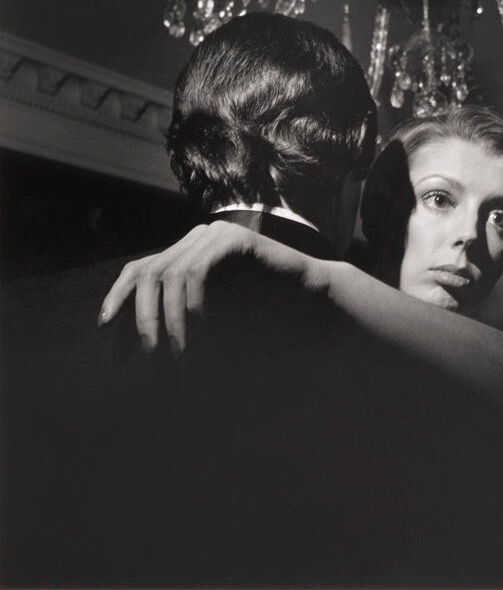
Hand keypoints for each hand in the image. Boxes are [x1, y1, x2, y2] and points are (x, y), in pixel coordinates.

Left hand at [98, 220, 326, 355]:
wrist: (310, 299)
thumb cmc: (264, 313)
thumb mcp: (211, 319)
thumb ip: (180, 320)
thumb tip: (138, 344)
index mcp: (189, 252)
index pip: (141, 268)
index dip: (117, 296)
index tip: (103, 327)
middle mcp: (199, 237)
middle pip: (149, 271)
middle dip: (141, 318)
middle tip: (148, 356)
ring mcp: (217, 234)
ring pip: (171, 275)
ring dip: (170, 322)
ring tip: (178, 357)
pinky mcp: (236, 238)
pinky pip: (198, 271)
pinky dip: (194, 307)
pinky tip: (203, 334)